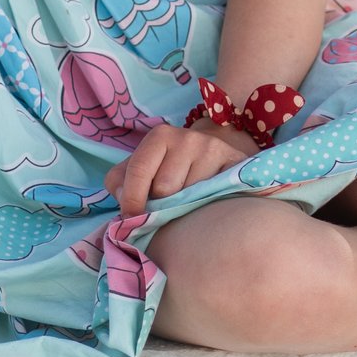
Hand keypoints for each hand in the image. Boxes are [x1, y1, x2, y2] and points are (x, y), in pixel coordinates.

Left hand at [103, 120, 260, 215]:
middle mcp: (188, 138)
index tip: (131, 219)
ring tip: (189, 205)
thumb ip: (120, 182)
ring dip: (186, 208)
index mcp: (159, 136)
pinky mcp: (236, 165)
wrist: (214, 156)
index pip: (138, 170)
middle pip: (164, 188)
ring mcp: (213, 150)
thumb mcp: (142, 168)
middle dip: (161, 204)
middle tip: (167, 207)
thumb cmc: (170, 167)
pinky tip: (207, 204)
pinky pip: (215, 197)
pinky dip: (208, 207)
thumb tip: (125, 204)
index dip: (131, 200)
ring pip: (190, 196)